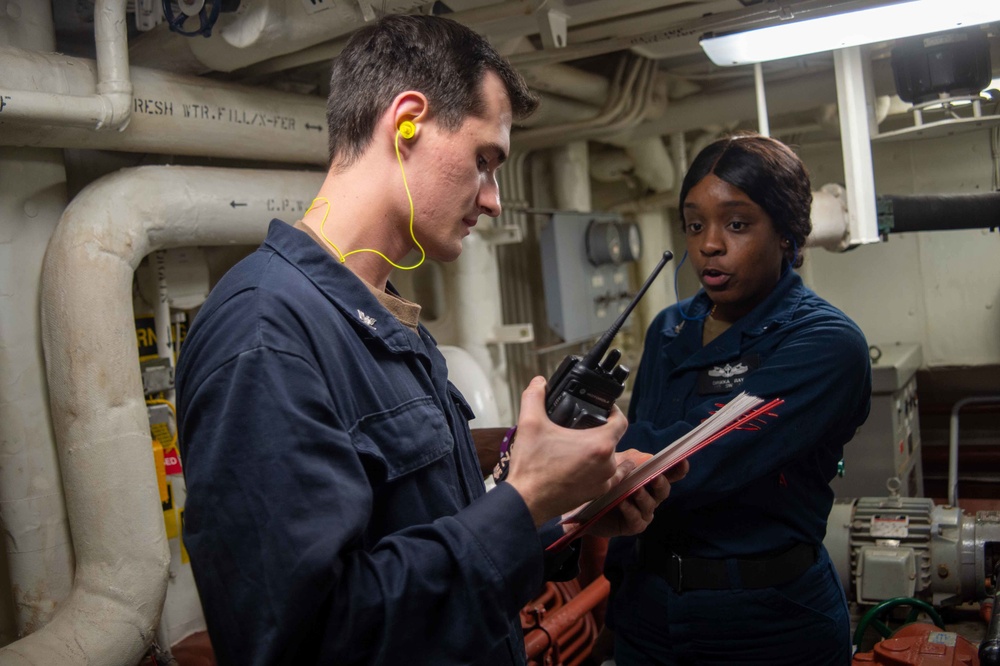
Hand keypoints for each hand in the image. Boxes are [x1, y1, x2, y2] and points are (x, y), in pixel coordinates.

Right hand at [505, 376, 627, 526]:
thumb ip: (535, 397)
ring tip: (584, 445)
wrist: (526, 501)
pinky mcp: (596, 493)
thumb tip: (539, 382)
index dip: (614, 411)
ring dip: (602, 450)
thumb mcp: (530, 423)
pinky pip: (609, 478)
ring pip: (612, 459)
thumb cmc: (531, 466)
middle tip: (583, 426)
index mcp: (599, 444)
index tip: (603, 408)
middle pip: (614, 439)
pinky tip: (594, 466)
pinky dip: (604, 470)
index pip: (621, 421)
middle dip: (601, 431)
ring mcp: (603, 481)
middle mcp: (607, 463)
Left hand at [583, 454, 688, 538]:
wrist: (583, 505)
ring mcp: (643, 512)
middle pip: (663, 490)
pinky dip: (631, 510)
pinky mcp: (633, 525)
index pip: (669, 474)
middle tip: (655, 477)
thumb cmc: (603, 482)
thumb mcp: (615, 465)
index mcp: (648, 479)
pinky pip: (636, 518)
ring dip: (643, 496)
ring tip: (634, 490)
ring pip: (650, 504)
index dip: (678, 469)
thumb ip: (631, 459)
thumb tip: (648, 457)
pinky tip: (622, 503)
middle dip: (661, 483)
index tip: (683, 461)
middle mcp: (650, 496)